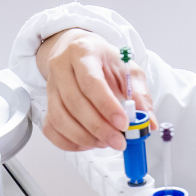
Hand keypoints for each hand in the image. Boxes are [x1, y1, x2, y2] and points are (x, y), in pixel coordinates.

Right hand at [36, 29, 155, 151]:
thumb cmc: (103, 60)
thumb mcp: (126, 68)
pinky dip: (69, 142)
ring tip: (105, 143)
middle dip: (98, 128)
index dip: (106, 106)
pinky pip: (51, 128)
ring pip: (59, 118)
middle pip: (74, 103)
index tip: (123, 124)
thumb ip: (139, 94)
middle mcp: (61, 68)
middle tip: (118, 141)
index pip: (91, 82)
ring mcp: (50, 87)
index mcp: (83, 53)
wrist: (77, 51)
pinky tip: (88, 144)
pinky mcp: (47, 104)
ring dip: (84, 137)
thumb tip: (148, 122)